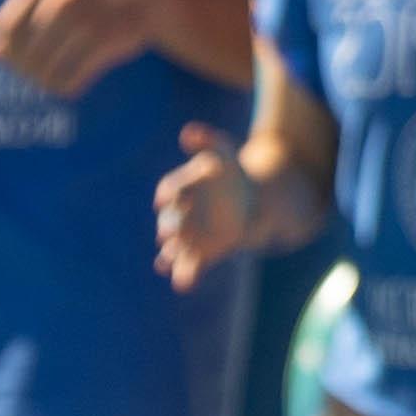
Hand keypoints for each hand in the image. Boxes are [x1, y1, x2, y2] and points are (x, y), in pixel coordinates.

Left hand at [0, 0, 156, 98]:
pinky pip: (70, 80)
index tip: (21, 59)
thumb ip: (19, 20)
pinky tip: (74, 84)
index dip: (7, 50)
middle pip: (21, 55)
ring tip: (57, 79)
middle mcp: (59, 1)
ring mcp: (83, 21)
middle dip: (27, 71)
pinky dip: (67, 87)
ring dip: (47, 82)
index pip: (3, 29)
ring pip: (44, 72)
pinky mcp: (104, 42)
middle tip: (42, 74)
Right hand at [152, 125, 272, 289]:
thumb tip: (188, 132)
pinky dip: (184, 275)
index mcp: (180, 189)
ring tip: (168, 260)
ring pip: (173, 248)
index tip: (165, 198)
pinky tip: (183, 283)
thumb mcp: (223, 152)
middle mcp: (178, 215)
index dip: (169, 194)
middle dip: (168, 227)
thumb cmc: (231, 174)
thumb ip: (206, 141)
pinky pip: (189, 266)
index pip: (171, 191)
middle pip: (170, 221)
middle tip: (166, 232)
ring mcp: (188, 236)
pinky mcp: (201, 254)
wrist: (251, 200)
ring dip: (170, 254)